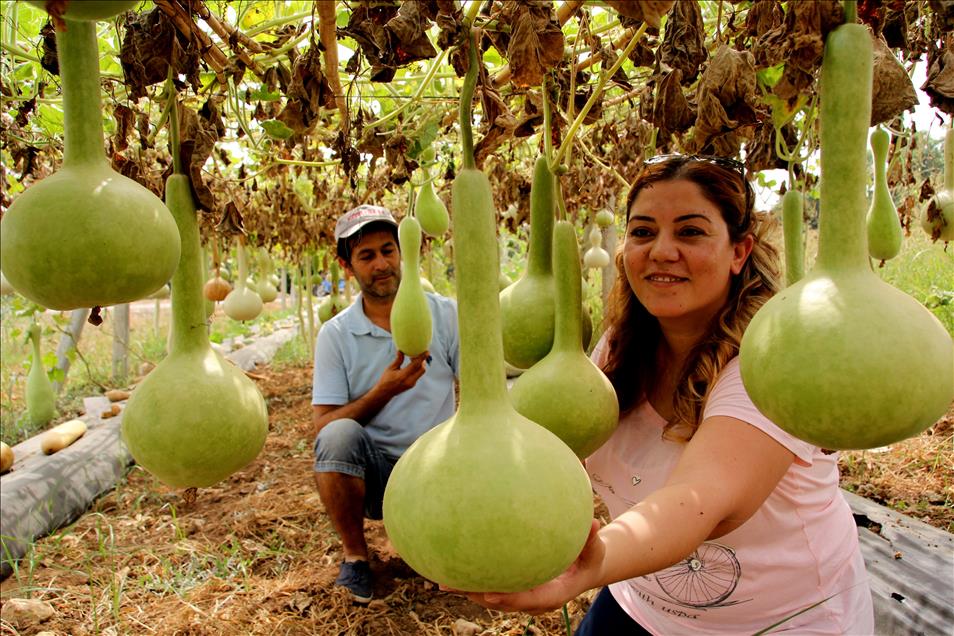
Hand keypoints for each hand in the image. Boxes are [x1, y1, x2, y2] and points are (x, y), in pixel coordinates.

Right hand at [376, 350, 428, 397]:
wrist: (385, 392)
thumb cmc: (386, 379)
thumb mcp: (390, 368)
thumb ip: (398, 360)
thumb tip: (401, 350)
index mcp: (403, 376)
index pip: (416, 365)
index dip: (422, 358)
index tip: (427, 352)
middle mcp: (409, 381)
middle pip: (422, 369)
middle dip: (422, 361)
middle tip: (417, 354)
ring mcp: (412, 384)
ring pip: (421, 372)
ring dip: (419, 365)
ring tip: (413, 359)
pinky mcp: (412, 385)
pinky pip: (418, 375)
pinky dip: (417, 369)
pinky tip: (412, 365)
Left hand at [453, 519, 603, 614]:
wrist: (583, 570)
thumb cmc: (589, 559)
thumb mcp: (595, 551)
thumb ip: (592, 540)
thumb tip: (594, 522)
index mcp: (551, 594)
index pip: (527, 599)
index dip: (508, 598)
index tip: (490, 593)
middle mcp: (531, 599)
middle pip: (500, 601)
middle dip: (477, 595)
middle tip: (454, 584)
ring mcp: (520, 594)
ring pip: (490, 595)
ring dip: (468, 589)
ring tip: (443, 579)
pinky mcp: (512, 586)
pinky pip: (490, 583)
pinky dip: (472, 577)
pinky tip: (451, 563)